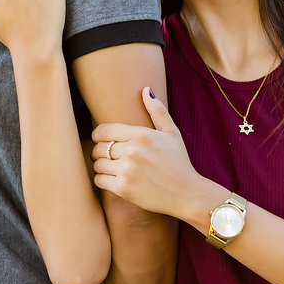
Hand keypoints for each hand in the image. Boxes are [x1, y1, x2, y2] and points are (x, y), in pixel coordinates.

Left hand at [91, 88, 223, 222]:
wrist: (186, 194)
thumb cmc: (179, 162)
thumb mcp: (172, 133)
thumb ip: (157, 111)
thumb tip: (146, 90)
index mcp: (141, 135)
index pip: (104, 130)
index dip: (98, 135)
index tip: (101, 140)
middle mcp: (132, 151)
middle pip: (99, 147)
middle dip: (101, 152)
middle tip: (108, 156)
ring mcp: (127, 170)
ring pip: (97, 164)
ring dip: (101, 166)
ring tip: (111, 168)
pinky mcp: (124, 189)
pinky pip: (99, 180)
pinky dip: (103, 180)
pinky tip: (113, 180)